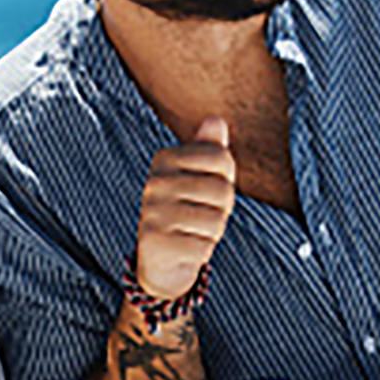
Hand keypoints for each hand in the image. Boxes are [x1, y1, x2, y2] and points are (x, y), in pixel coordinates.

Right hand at [135, 117, 235, 299]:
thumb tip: (216, 120)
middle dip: (222, 210)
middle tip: (202, 217)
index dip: (227, 179)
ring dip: (213, 232)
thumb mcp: (201, 178)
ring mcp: (152, 212)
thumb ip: (210, 149)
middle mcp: (155, 182)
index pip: (221, 157)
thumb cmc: (189, 211)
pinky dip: (201, 251)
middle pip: (222, 190)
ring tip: (194, 232)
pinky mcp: (155, 241)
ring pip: (215, 220)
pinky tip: (186, 248)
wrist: (162, 259)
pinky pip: (203, 245)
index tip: (209, 192)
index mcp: (165, 159)